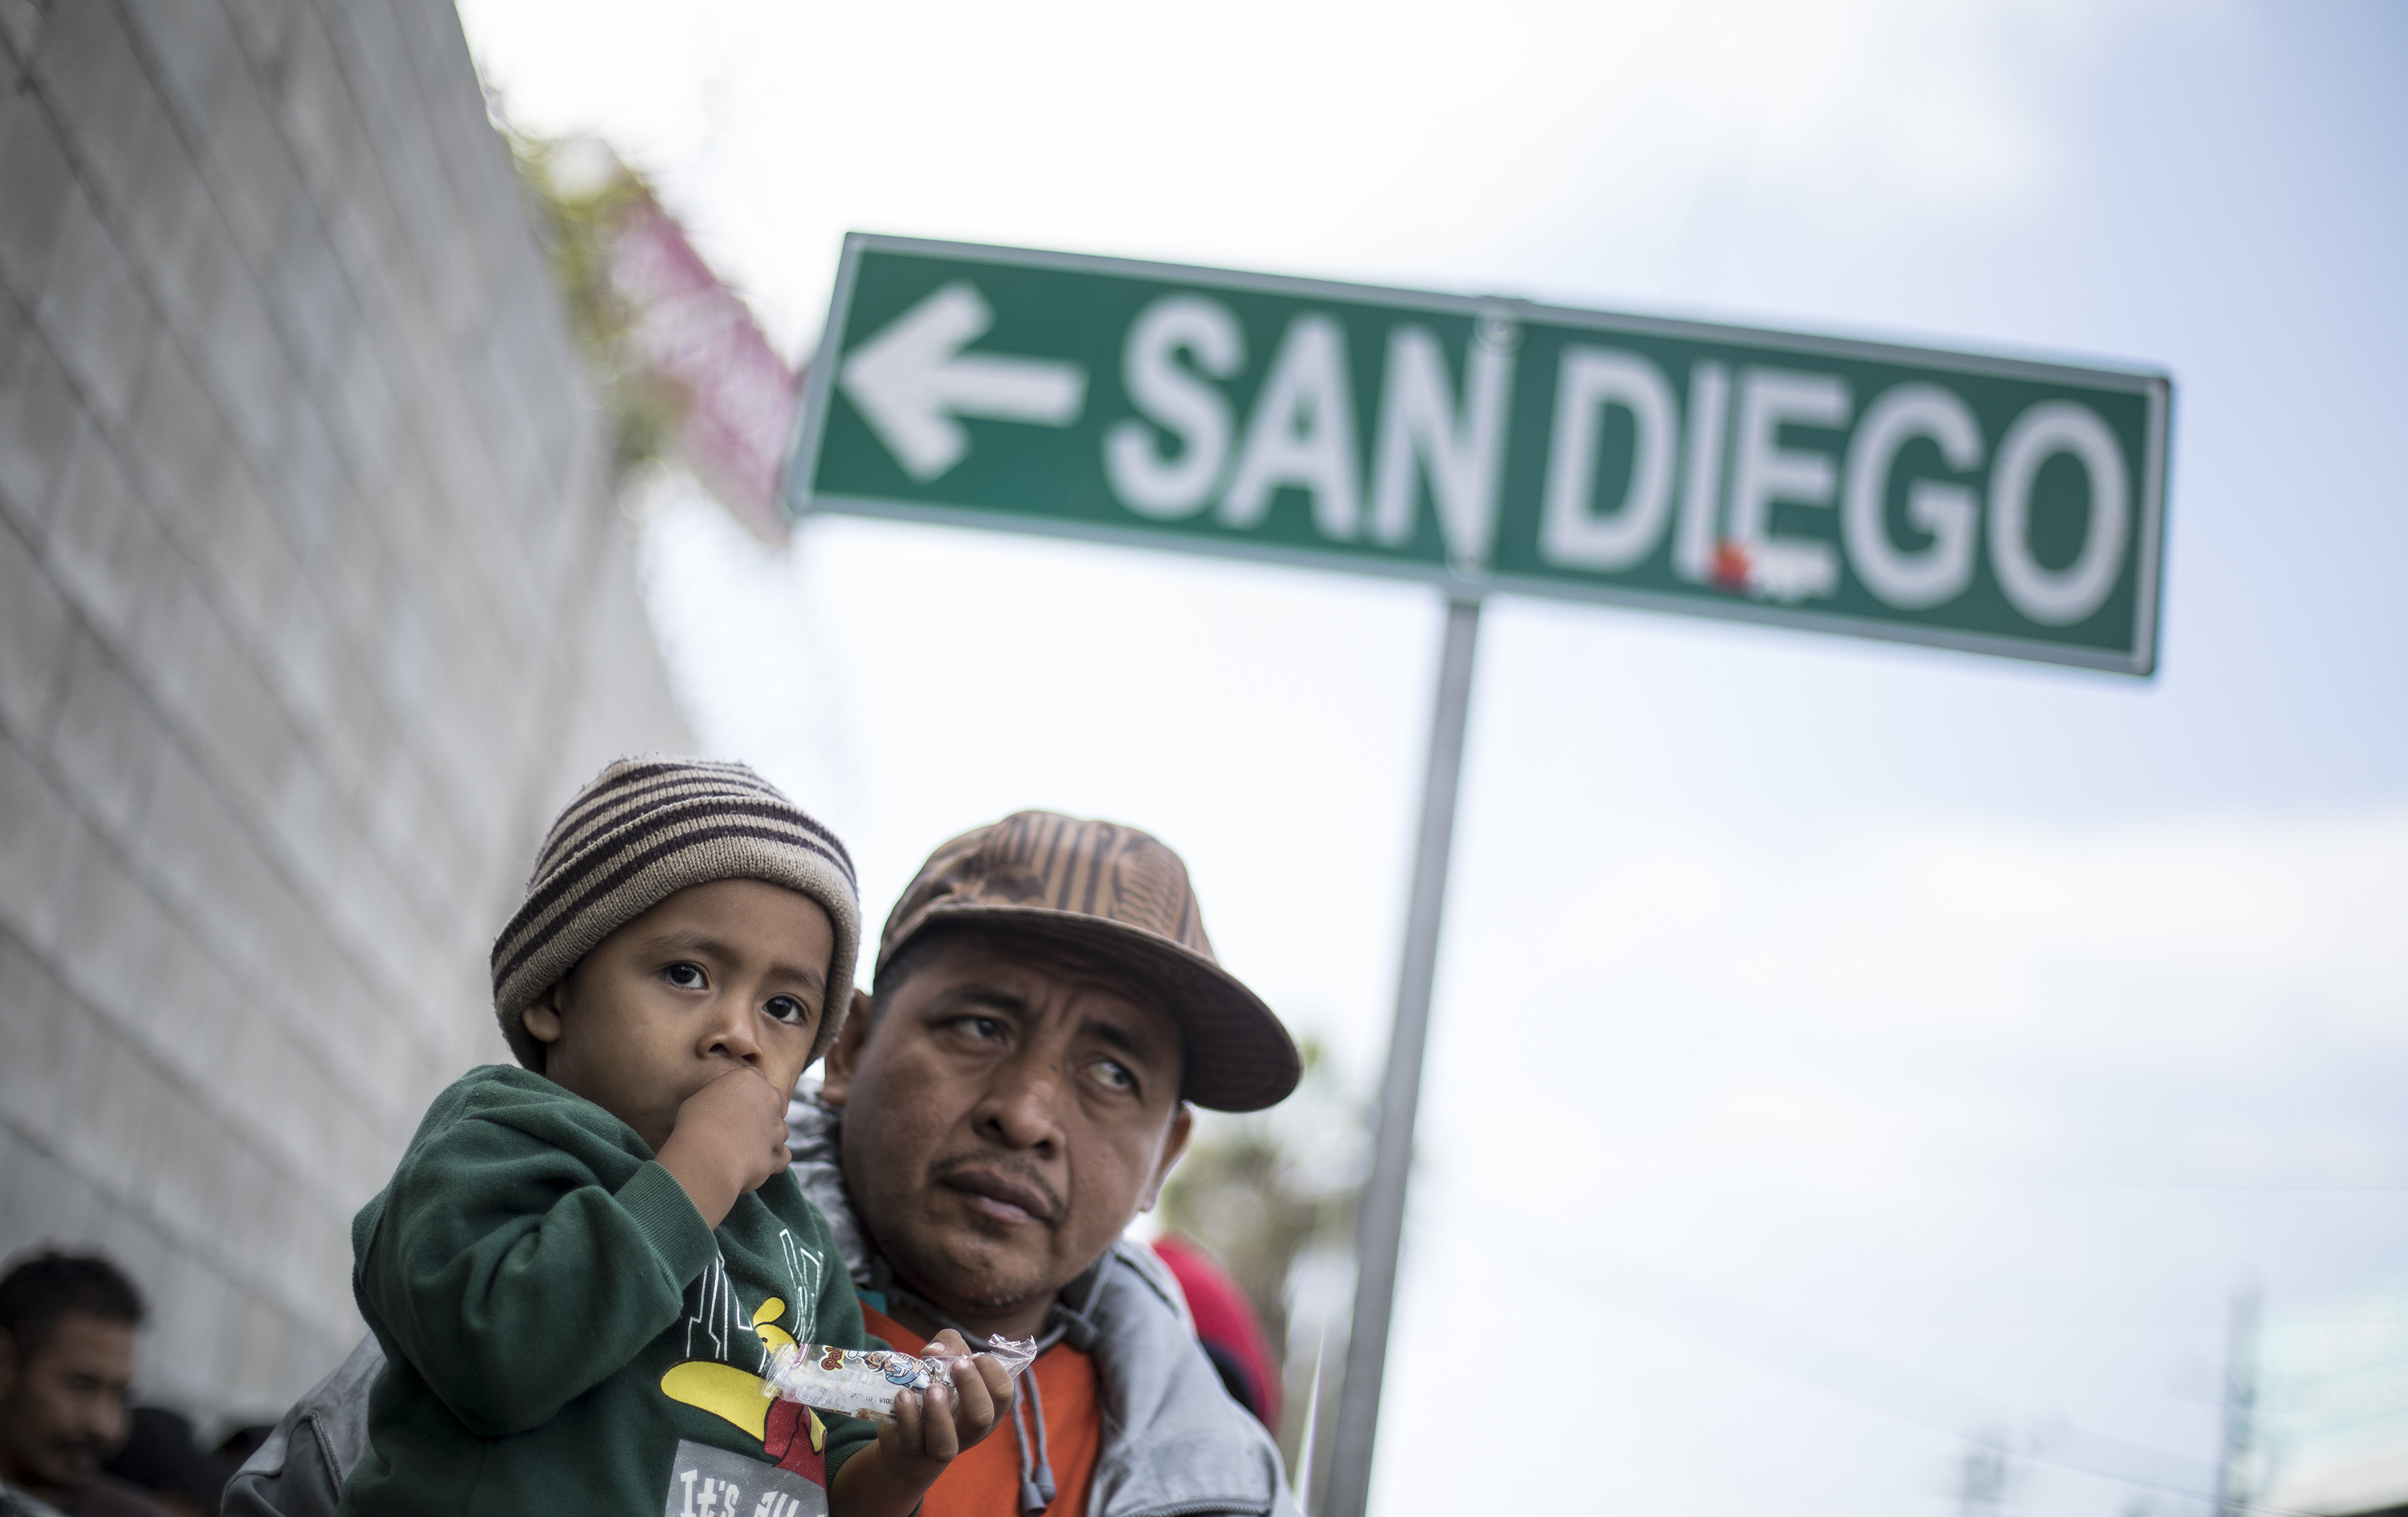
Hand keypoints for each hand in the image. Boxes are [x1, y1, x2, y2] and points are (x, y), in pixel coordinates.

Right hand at [655, 1068, 790, 1227]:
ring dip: (768, 1137)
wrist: (706, 1157)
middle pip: (777, 1101)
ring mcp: (777, 1128)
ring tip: (743, 1148)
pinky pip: (782, 1157)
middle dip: (767, 1111)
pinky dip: (772, 1161)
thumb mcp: (701, 1098)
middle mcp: (770, 1099)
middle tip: (745, 1125)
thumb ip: (722, 1095)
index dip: (748, 1092)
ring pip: (780, 1130)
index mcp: (751, 1080)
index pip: (757, 1078)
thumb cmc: (695, 1125)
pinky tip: (754, 1163)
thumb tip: (723, 1103)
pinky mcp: (777, 1153)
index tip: (736, 1103)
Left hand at [832, 1330, 1017, 1515]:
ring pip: (946, 1444)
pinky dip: (908, 1415)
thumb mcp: (950, 1360)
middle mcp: (970, 1432)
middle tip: (957, 1365)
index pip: (1003, 1393)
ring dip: (938, 1413)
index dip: (992, 1370)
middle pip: (982, 1417)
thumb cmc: (939, 1388)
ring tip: (931, 1388)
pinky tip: (903, 1395)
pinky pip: (912, 1439)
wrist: (909, 1433)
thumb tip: (934, 1351)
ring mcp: (941, 1445)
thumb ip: (949, 1344)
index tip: (973, 1357)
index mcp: (988, 1408)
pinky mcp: (912, 1449)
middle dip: (971, 1387)